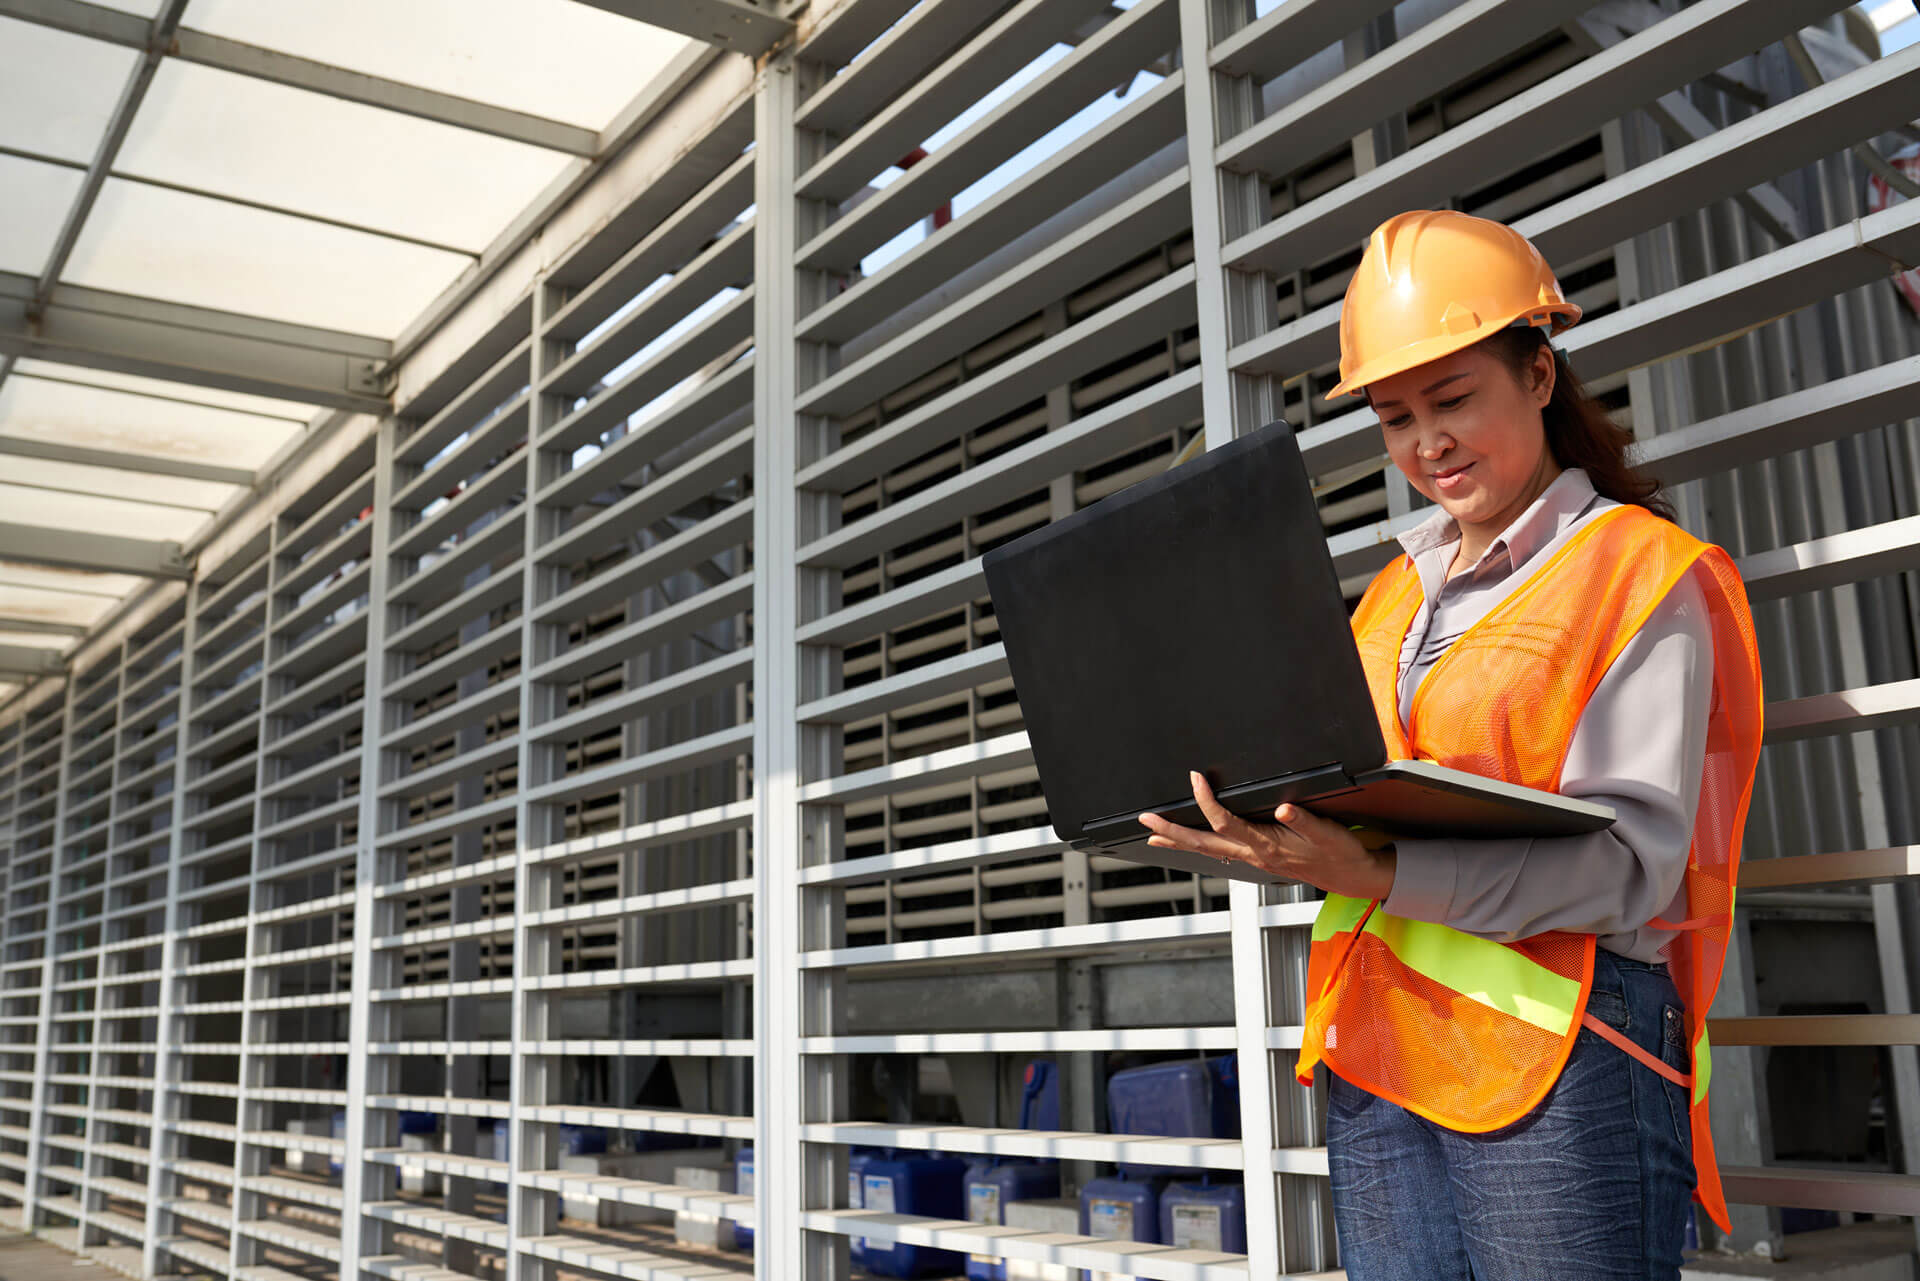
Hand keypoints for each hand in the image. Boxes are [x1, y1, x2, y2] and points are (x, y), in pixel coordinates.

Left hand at [1137, 771, 1397, 900]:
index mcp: (1265, 845)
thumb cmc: (1338, 853)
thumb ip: (1303, 820)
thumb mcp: (1326, 832)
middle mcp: (1253, 854)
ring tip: (1153, 834)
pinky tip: (1190, 842)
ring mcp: (1252, 858)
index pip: (1225, 822)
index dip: (1206, 800)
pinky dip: (1198, 845)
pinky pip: (1218, 851)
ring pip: (1206, 849)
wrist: (1350, 876)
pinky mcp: (1256, 857)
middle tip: (1146, 820)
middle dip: (1172, 831)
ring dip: (1179, 841)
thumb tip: (1282, 810)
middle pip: (1202, 843)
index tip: (1195, 778)